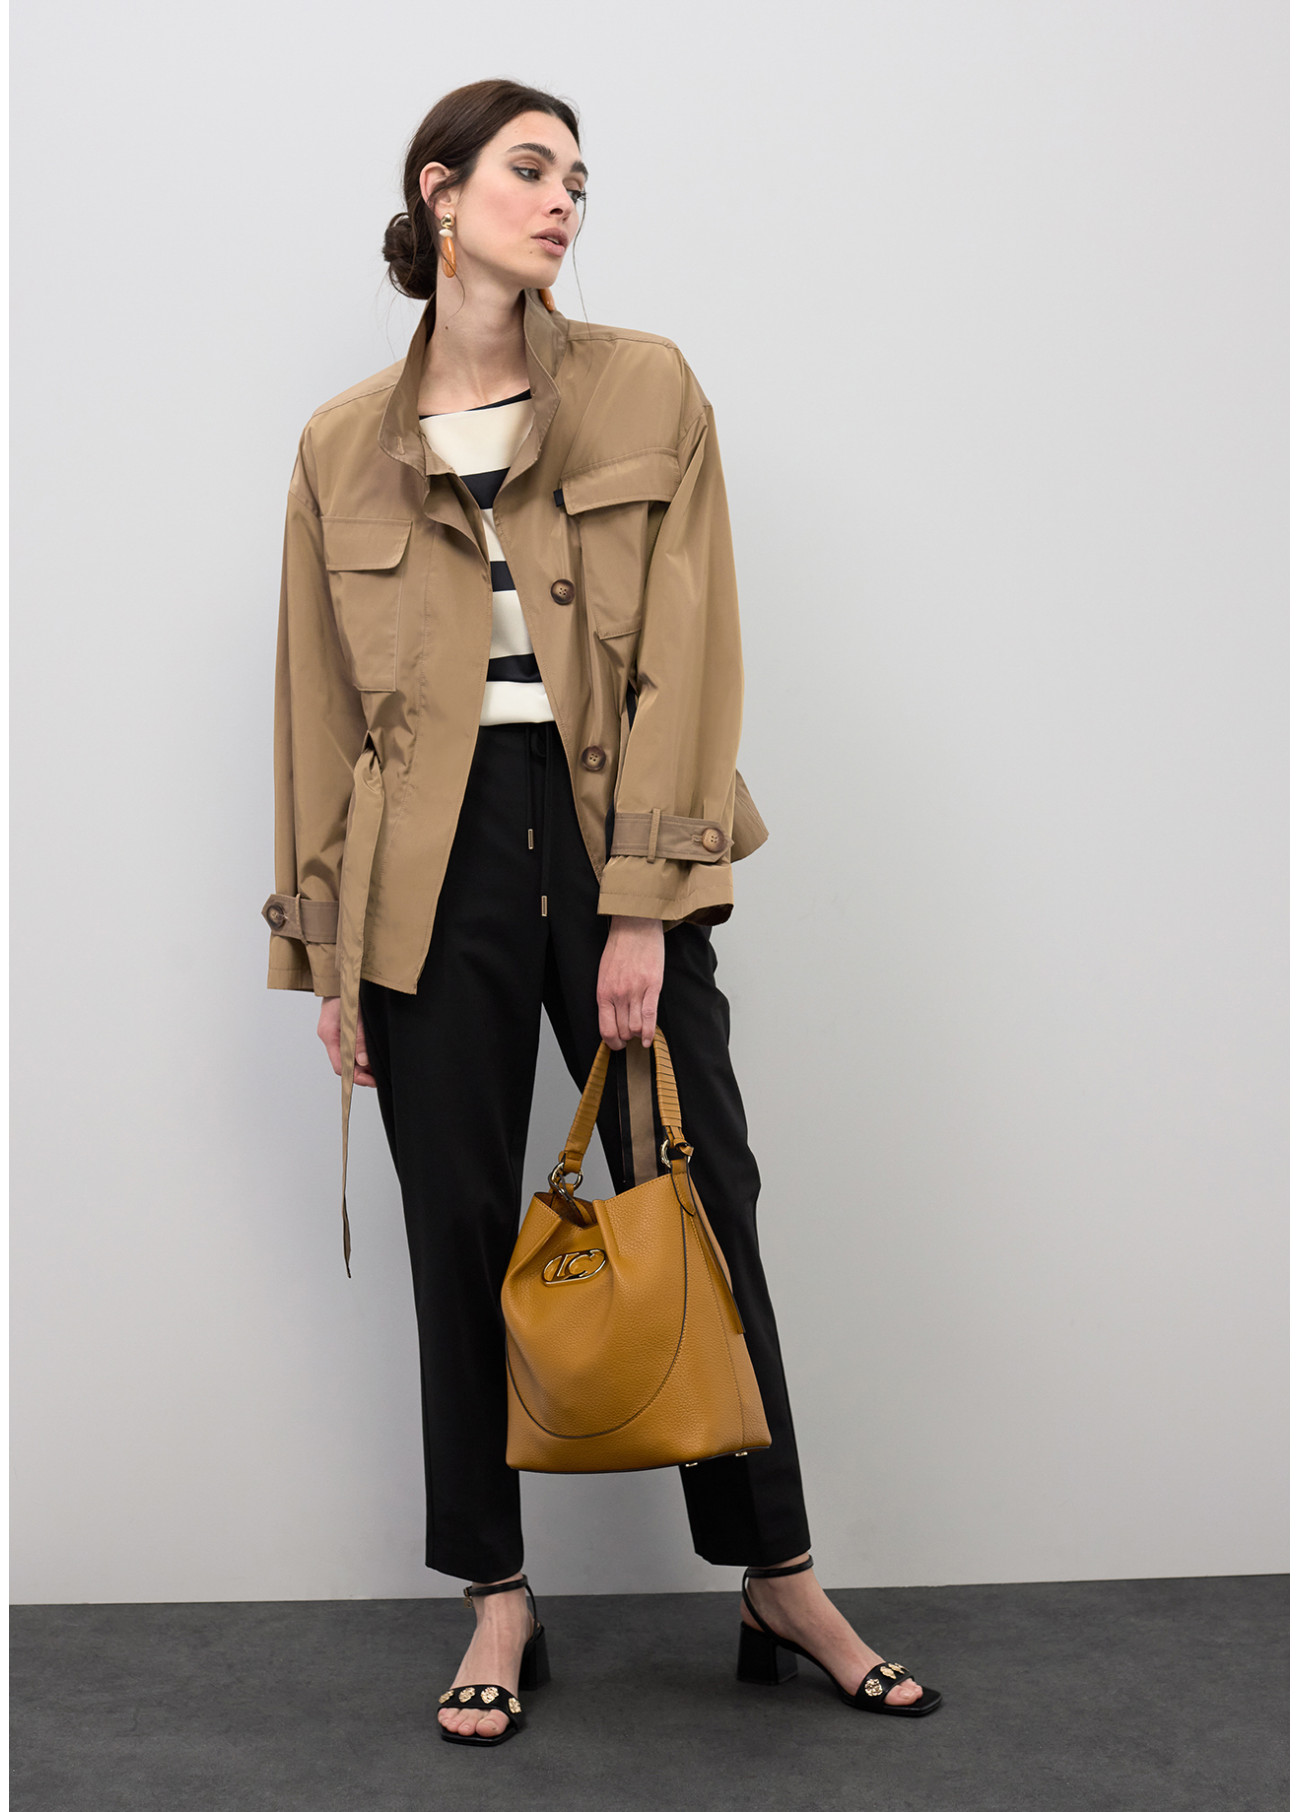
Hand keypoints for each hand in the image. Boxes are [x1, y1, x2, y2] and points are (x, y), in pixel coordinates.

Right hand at [317, 995, 376, 1086]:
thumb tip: (362, 1061)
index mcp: (328, 1033)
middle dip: (362, 1072)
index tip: (372, 1081)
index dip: (356, 1077)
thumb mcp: (356, 1014)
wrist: (342, 972)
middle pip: (345, 1063)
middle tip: (379, 1075)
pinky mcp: (342, 1026)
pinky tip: (371, 1052)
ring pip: (348, 1055)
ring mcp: (335, 1031)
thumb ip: (359, 1037)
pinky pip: (350, 1045)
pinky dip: (360, 1052)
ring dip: (363, 1062)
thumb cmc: (347, 988)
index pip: (340, 1066)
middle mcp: (330, 1035)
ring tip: (378, 1066)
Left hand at [597, 916, 664, 1048]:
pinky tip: (649, 1039)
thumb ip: (608, 994)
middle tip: (630, 1040)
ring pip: (636, 1028)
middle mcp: (618, 995)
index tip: (617, 1044)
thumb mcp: (604, 973)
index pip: (605, 1029)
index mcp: (603, 992)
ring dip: (638, 1036)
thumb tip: (612, 1015)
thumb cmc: (620, 947)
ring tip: (640, 1035)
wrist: (635, 926)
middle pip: (622, 1031)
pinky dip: (650, 1032)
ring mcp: (635, 991)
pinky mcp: (652, 986)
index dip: (612, 1043)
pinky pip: (650, 1017)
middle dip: (626, 1040)